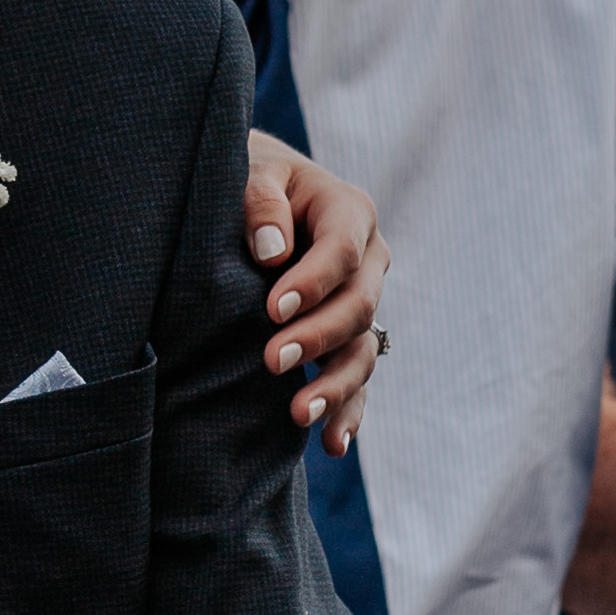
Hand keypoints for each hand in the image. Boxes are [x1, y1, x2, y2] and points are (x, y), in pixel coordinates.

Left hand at [245, 145, 384, 452]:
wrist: (255, 194)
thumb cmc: (250, 177)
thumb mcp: (252, 170)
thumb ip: (260, 199)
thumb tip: (271, 251)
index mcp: (348, 212)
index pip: (341, 251)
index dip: (312, 282)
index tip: (272, 309)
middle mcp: (366, 262)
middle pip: (358, 306)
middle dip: (318, 336)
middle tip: (272, 359)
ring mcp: (360, 303)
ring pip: (362, 349)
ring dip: (335, 385)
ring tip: (299, 414)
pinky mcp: (345, 339)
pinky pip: (357, 380)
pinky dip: (347, 412)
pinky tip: (331, 445)